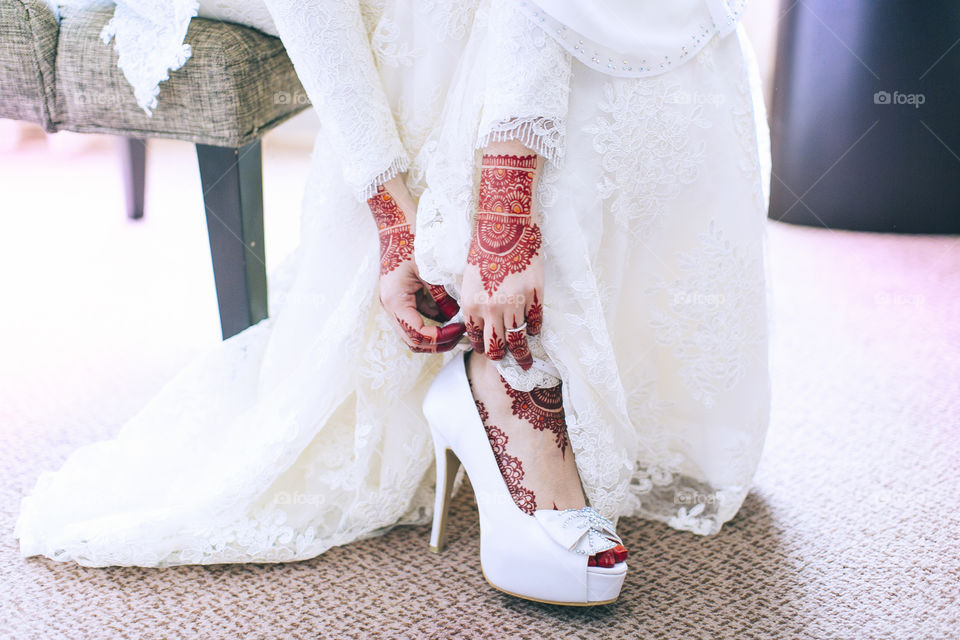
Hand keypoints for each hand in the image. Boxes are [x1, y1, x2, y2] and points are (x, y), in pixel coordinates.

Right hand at [368, 178, 464, 352]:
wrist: (395, 221)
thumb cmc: (412, 240)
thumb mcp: (431, 269)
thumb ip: (442, 296)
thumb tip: (454, 318)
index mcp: (396, 300)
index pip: (418, 334)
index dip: (440, 338)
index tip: (461, 330)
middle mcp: (390, 306)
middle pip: (412, 340)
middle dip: (437, 343)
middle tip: (461, 337)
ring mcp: (394, 302)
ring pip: (413, 332)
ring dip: (434, 334)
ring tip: (458, 328)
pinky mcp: (400, 296)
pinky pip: (416, 317)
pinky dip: (432, 320)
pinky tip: (451, 313)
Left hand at [460, 146, 543, 369]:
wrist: (506, 223)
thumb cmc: (484, 245)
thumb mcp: (469, 277)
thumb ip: (474, 301)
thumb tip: (480, 321)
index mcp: (471, 305)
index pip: (476, 339)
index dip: (483, 348)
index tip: (490, 350)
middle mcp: (491, 310)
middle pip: (497, 348)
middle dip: (502, 359)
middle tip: (511, 364)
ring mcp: (515, 304)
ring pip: (518, 341)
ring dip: (523, 354)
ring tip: (527, 362)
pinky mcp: (535, 295)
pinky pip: (536, 323)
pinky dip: (536, 330)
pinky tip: (536, 331)